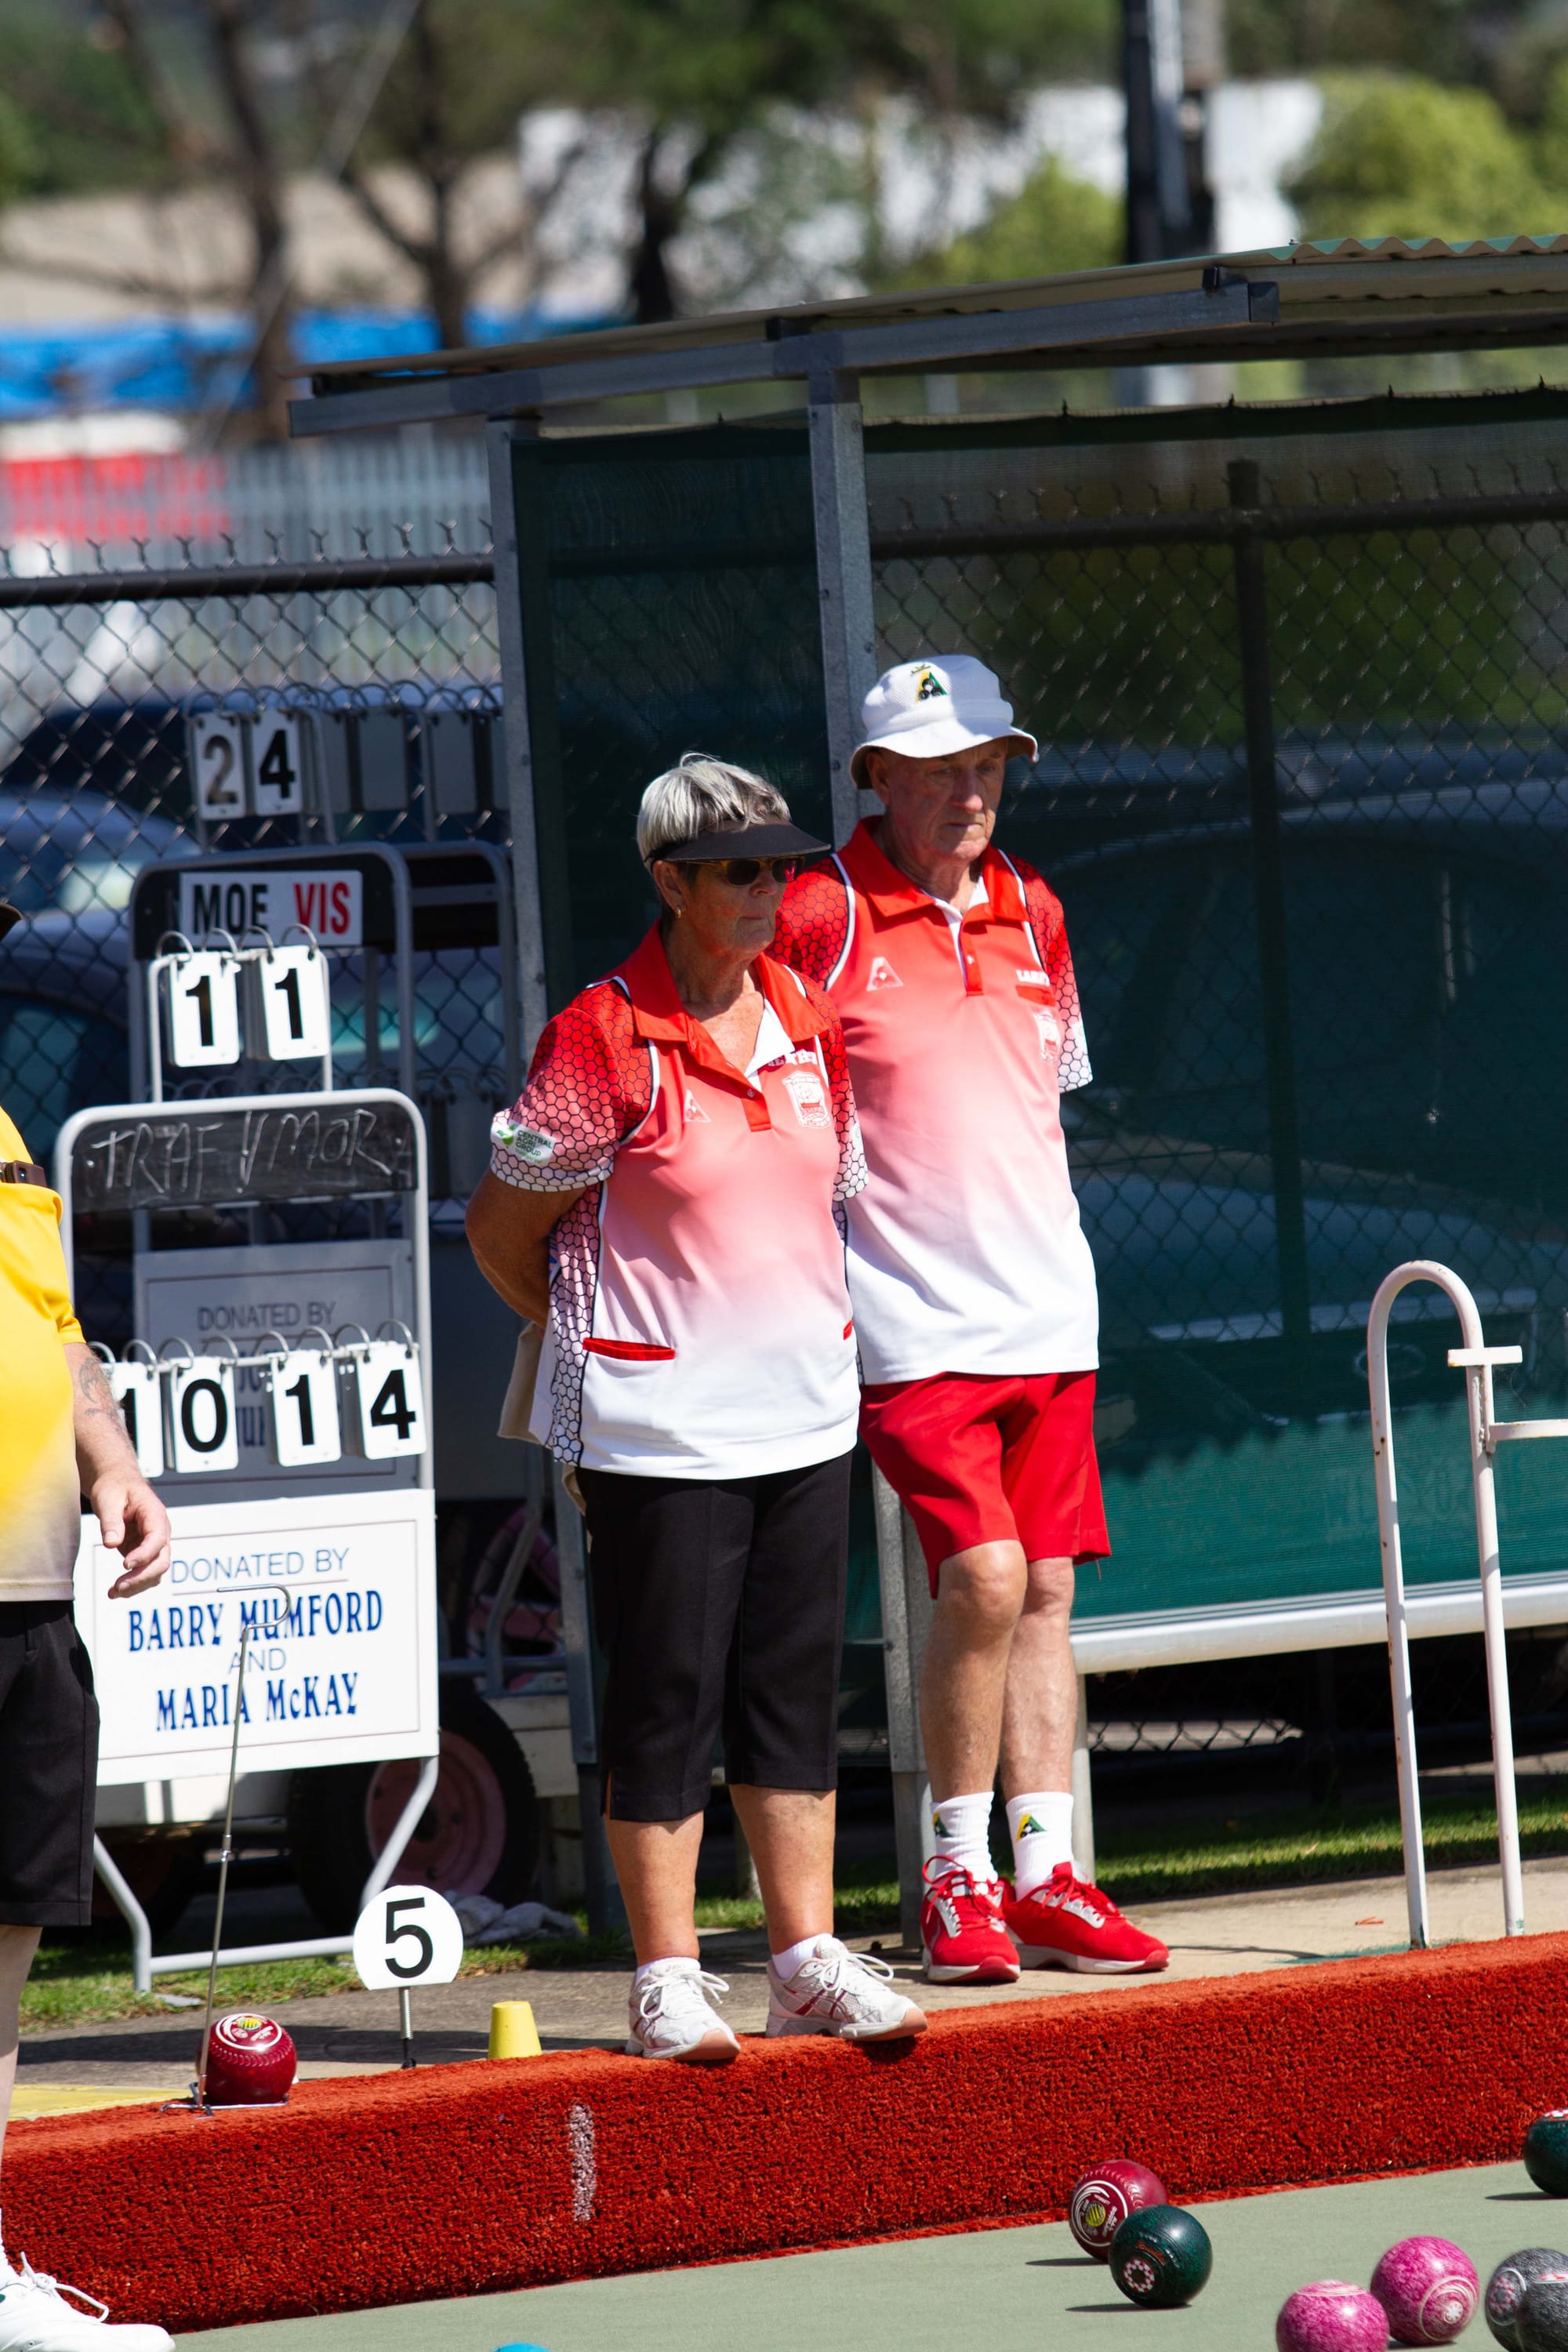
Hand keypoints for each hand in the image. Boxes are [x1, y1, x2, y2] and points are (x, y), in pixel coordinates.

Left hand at [90, 1471, 171, 1597]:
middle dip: (142, 1577)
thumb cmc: (114, 1486)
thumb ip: (111, 1522)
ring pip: (156, 1571)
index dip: (144, 1554)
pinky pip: (145, 1572)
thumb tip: (111, 1544)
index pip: (157, 1539)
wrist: (116, 1482)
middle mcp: (159, 1531)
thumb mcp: (108, 1499)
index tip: (124, 1564)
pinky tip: (115, 1591)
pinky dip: (133, 1584)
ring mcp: (153, 1543)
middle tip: (118, 1587)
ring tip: (113, 1593)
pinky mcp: (143, 1552)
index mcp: (154, 1515)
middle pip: (161, 1560)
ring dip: (137, 1585)